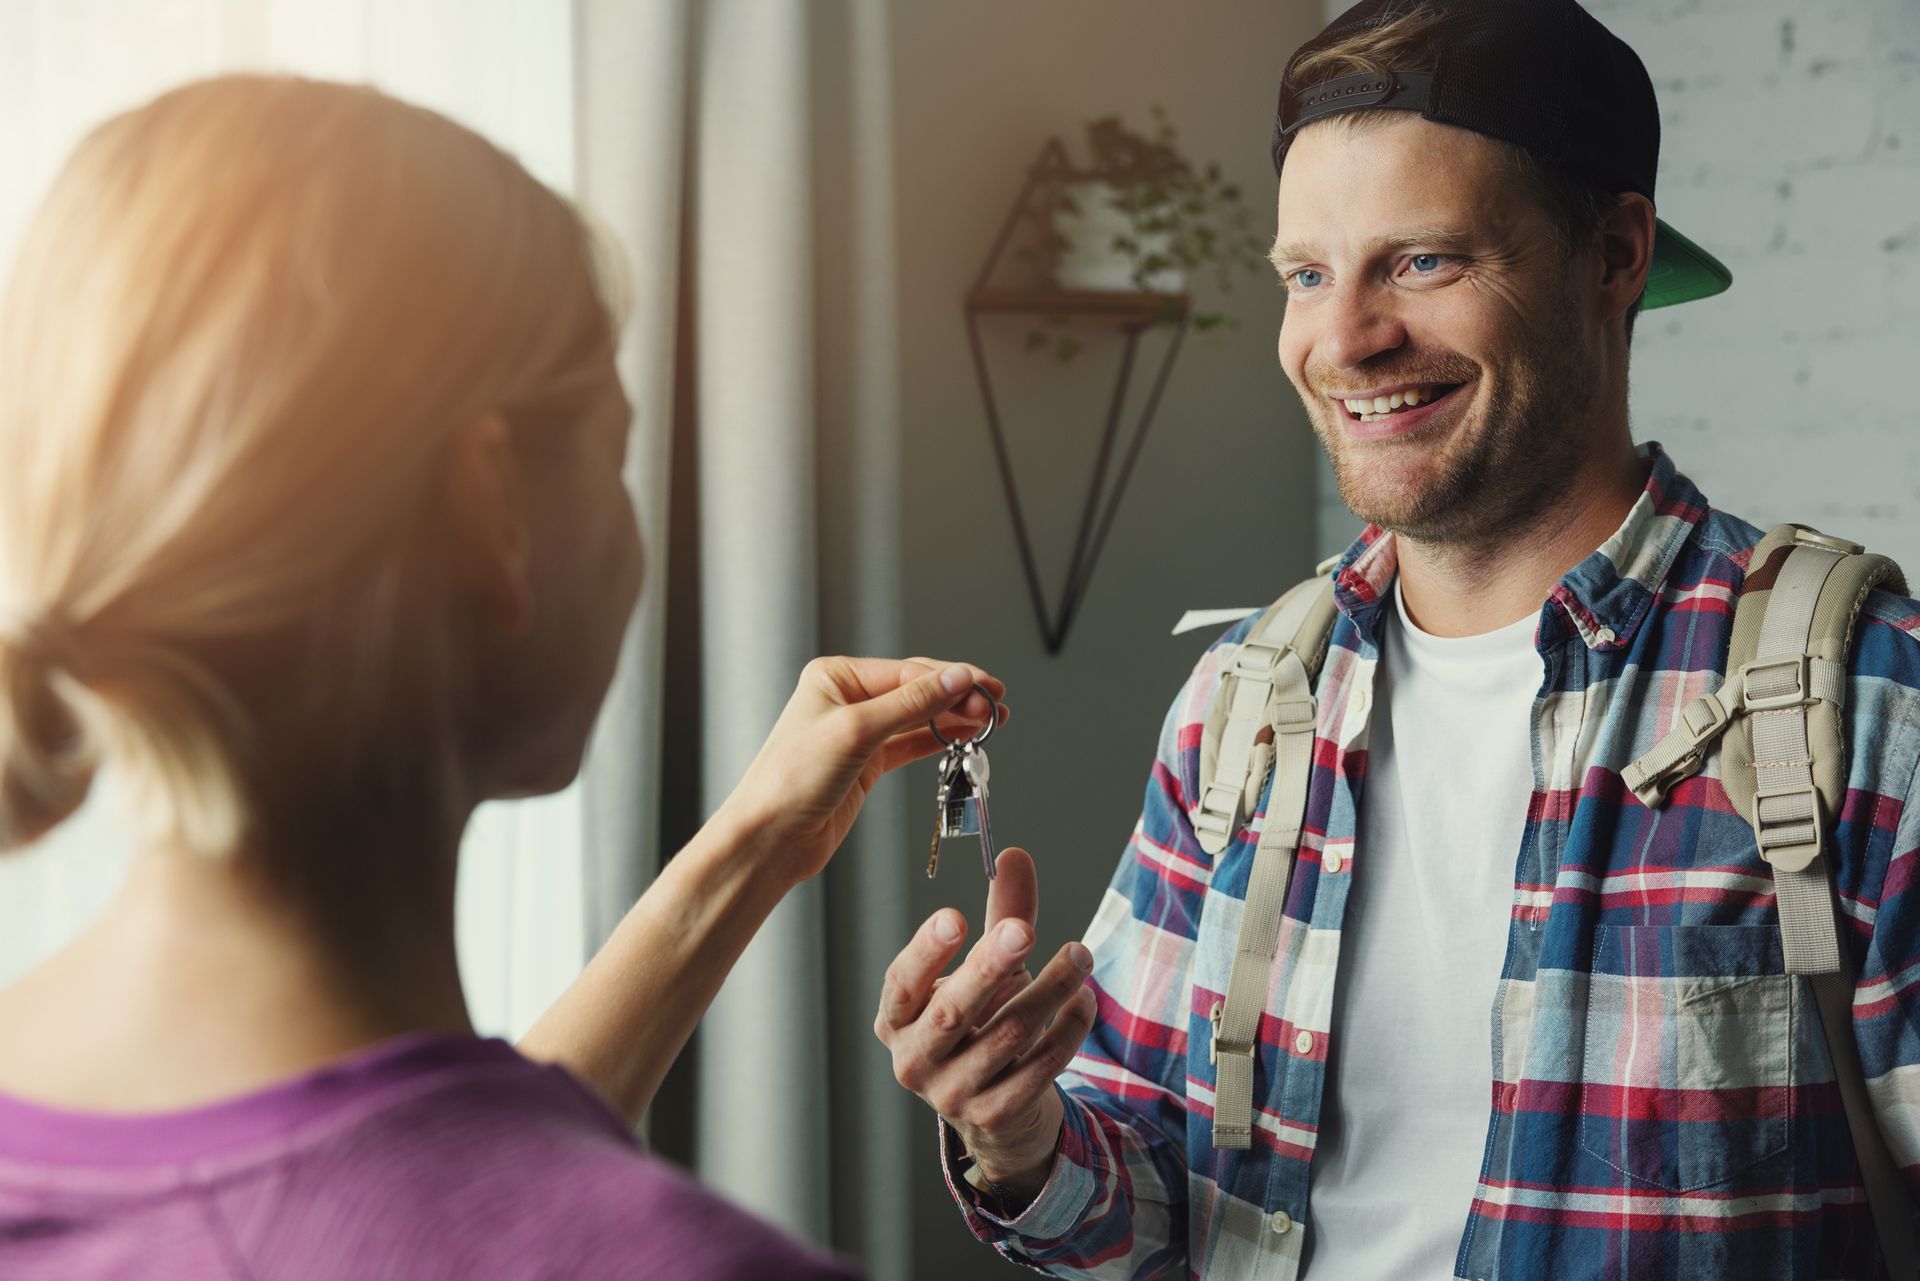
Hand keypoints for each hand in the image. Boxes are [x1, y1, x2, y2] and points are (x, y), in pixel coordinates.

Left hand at [709, 656, 1006, 887]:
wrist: (771, 839)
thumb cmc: (791, 781)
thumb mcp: (856, 731)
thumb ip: (911, 704)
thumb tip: (956, 678)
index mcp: (835, 677)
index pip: (908, 671)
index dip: (952, 679)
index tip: (987, 689)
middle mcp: (847, 699)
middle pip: (918, 690)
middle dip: (959, 696)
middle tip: (996, 707)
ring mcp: (859, 732)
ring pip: (920, 717)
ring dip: (955, 718)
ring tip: (991, 722)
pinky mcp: (868, 763)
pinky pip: (913, 743)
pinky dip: (940, 740)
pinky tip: (964, 737)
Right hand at [875, 847, 1097, 1196]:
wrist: (996, 1107)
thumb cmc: (983, 1021)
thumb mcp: (984, 969)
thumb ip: (1000, 915)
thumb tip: (1015, 855)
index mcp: (898, 1019)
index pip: (902, 984)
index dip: (927, 951)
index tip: (955, 917)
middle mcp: (915, 1060)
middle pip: (951, 1013)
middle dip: (988, 968)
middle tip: (1022, 930)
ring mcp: (952, 1094)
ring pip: (1008, 1035)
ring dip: (1049, 989)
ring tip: (1080, 955)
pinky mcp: (995, 1114)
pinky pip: (1040, 1067)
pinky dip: (1067, 1029)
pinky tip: (1084, 999)